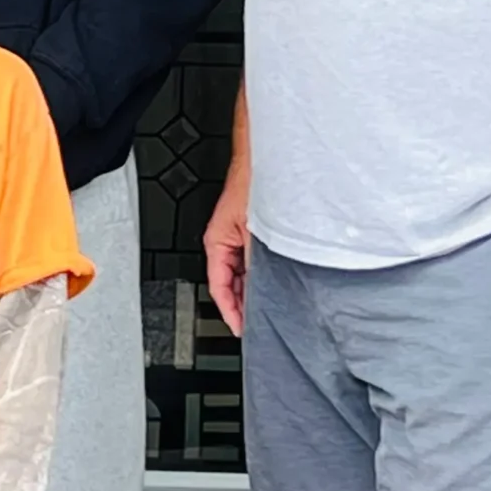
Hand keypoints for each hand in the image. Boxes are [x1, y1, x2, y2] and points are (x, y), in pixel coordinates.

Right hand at [203, 169, 251, 336]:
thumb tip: (262, 288)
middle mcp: (224, 242)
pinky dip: (260, 276)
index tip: (240, 328)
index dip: (230, 311)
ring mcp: (237, 238)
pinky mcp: (251, 233)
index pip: (219, 287)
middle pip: (230, 284)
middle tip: (256, 324)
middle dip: (242, 305)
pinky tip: (274, 284)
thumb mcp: (254, 230)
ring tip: (266, 309)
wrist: (265, 162)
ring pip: (242, 274)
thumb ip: (256, 261)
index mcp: (216, 242)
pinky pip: (252, 263)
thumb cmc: (253, 184)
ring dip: (252, 291)